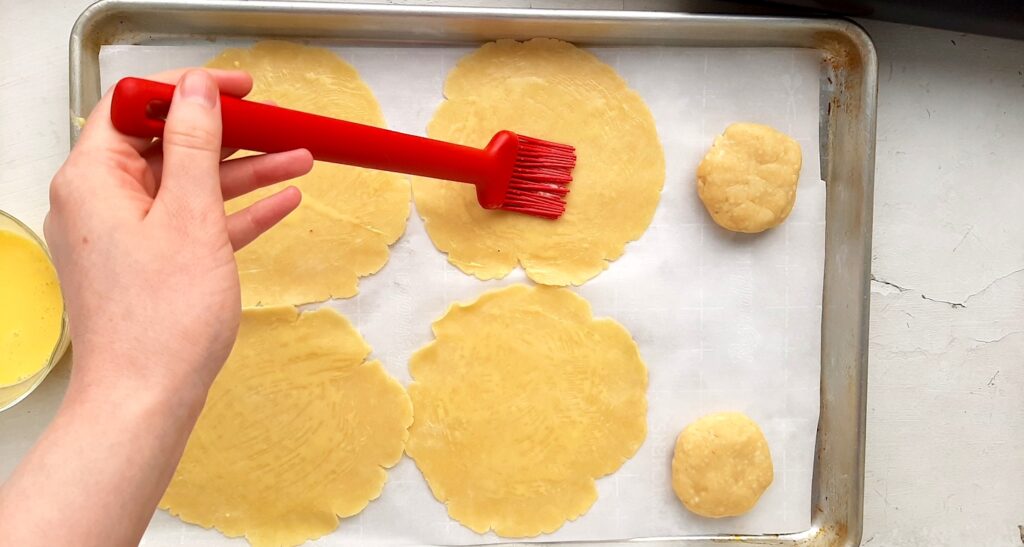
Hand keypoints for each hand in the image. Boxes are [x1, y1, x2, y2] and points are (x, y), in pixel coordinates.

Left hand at [45, 69, 312, 401]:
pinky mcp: (150, 266)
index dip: (188, 90)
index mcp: (93, 179)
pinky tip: (279, 202)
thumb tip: (197, 92)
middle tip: (275, 124)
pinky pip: (195, 223)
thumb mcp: (189, 216)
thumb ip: (193, 146)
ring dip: (243, 173)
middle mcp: (100, 203)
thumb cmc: (159, 321)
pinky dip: (234, 212)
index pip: (134, 107)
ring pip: (189, 186)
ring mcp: (126, 236)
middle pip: (167, 146)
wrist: (146, 401)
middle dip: (229, 135)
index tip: (237, 88)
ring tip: (297, 161)